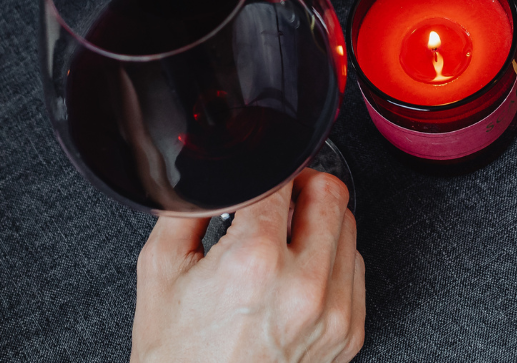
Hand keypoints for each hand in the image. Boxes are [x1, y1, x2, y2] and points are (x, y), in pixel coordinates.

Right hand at [131, 170, 364, 362]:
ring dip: (320, 224)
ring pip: (349, 230)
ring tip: (284, 242)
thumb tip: (208, 176)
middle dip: (302, 187)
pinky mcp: (348, 336)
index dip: (266, 173)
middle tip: (278, 199)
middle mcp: (304, 287)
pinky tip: (299, 275)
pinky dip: (332, 263)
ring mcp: (333, 314)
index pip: (282, 181)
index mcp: (255, 262)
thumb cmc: (179, 356)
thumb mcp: (160, 270)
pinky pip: (355, 272)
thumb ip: (190, 209)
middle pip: (331, 194)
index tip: (259, 179)